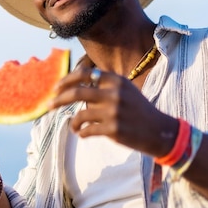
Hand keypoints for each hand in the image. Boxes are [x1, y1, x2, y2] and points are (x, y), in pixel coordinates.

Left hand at [48, 67, 176, 156]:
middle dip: (59, 99)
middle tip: (49, 105)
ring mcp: (113, 112)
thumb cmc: (138, 110)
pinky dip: (81, 132)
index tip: (55, 88)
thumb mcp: (125, 90)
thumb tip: (75, 83)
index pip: (84, 74)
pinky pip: (87, 130)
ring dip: (72, 122)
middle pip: (77, 92)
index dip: (66, 80)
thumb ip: (104, 85)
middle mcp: (114, 93)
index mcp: (116, 81)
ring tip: (73, 127)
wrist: (159, 131)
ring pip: (80, 114)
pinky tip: (83, 133)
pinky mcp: (113, 129)